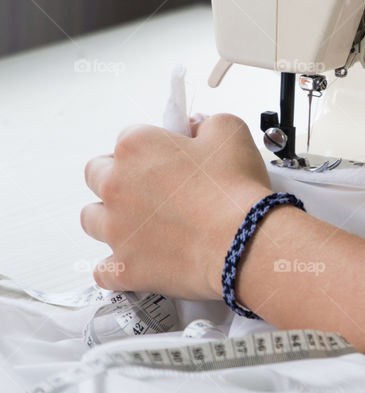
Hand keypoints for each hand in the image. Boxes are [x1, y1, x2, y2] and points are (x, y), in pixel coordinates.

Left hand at [82, 114, 272, 298]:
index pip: (127, 138)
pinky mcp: (125, 266)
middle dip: (119, 178)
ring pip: (92, 219)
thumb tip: (197, 128)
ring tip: (142, 223)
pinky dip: (119, 266)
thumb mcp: (230, 132)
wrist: (243, 242)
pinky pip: (105, 270)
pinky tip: (139, 260)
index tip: (168, 157)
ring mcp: (116, 229)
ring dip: (111, 219)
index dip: (151, 147)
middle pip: (97, 176)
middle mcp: (116, 186)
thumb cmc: (235, 188)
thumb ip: (207, 122)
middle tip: (152, 188)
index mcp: (137, 148)